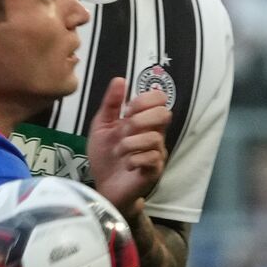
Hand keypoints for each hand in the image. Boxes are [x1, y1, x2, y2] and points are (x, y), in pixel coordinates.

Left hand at [88, 77, 169, 213]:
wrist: (104, 187)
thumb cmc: (105, 156)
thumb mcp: (102, 126)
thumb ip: (111, 104)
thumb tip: (120, 79)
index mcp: (144, 121)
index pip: (160, 99)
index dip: (145, 99)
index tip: (127, 110)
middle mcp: (154, 134)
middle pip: (164, 114)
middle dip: (140, 119)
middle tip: (123, 130)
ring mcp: (157, 153)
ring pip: (154, 138)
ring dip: (130, 143)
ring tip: (119, 152)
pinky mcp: (154, 171)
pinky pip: (151, 158)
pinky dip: (134, 159)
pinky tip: (126, 164)